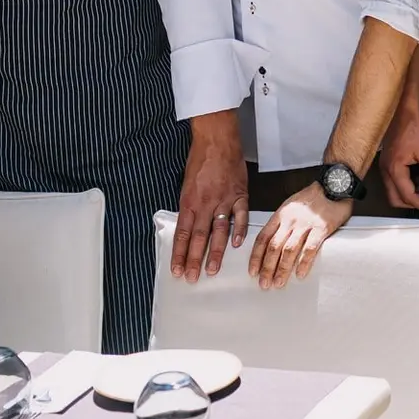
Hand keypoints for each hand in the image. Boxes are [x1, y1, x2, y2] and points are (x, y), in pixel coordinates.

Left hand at [173, 116, 248, 282]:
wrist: (217, 141)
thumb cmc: (200, 161)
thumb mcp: (186, 185)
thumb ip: (189, 207)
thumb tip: (188, 227)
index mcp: (189, 202)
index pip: (183, 234)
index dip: (180, 253)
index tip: (177, 269)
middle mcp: (205, 204)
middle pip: (198, 237)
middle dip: (194, 259)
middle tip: (192, 277)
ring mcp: (224, 200)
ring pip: (218, 231)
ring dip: (215, 252)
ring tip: (212, 270)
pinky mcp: (240, 194)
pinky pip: (240, 216)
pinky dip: (239, 230)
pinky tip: (237, 244)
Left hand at [249, 183, 354, 289]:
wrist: (335, 184)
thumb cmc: (314, 196)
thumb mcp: (291, 205)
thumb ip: (282, 222)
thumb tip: (273, 243)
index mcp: (281, 214)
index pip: (263, 238)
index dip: (256, 257)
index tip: (253, 271)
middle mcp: (290, 220)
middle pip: (274, 247)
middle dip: (267, 268)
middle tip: (264, 283)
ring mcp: (306, 224)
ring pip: (289, 250)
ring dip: (282, 269)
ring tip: (278, 282)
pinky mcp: (322, 227)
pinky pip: (310, 248)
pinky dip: (304, 263)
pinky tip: (300, 273)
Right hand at [380, 102, 418, 212]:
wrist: (404, 109)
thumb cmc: (413, 125)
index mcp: (395, 169)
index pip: (407, 196)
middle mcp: (387, 170)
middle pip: (396, 198)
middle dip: (414, 202)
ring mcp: (386, 165)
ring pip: (395, 190)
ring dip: (411, 193)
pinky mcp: (389, 160)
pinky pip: (396, 180)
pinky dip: (408, 183)